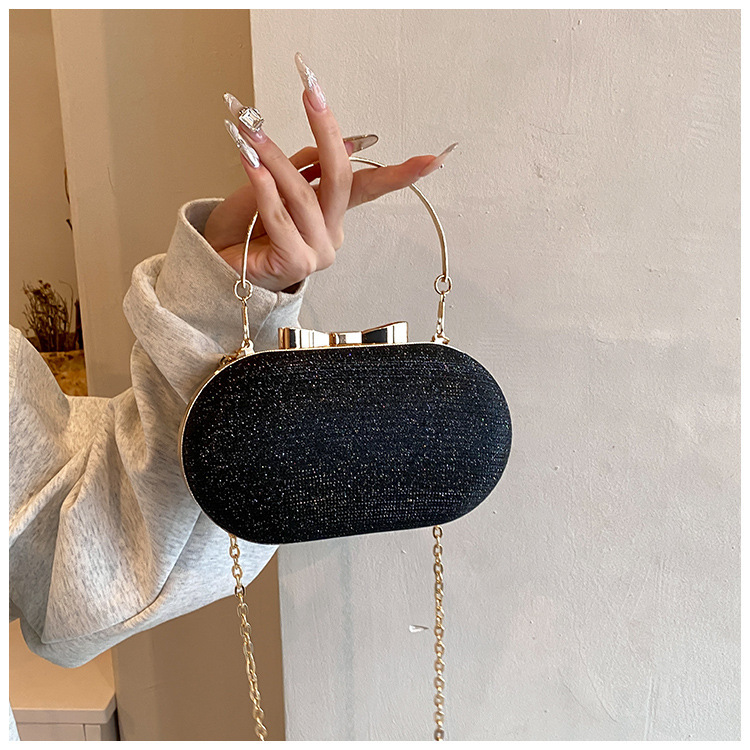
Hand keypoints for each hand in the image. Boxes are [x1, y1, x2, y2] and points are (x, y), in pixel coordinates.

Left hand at [204, 54, 455, 292]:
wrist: (215, 261)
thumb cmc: (244, 225)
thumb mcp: (274, 184)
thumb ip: (302, 167)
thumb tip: (335, 142)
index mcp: (333, 216)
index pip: (369, 188)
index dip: (401, 173)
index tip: (435, 158)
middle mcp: (332, 234)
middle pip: (341, 180)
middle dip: (326, 131)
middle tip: (311, 91)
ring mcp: (317, 253)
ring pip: (304, 196)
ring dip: (274, 156)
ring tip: (250, 127)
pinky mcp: (295, 264)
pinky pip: (281, 218)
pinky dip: (263, 186)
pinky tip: (248, 160)